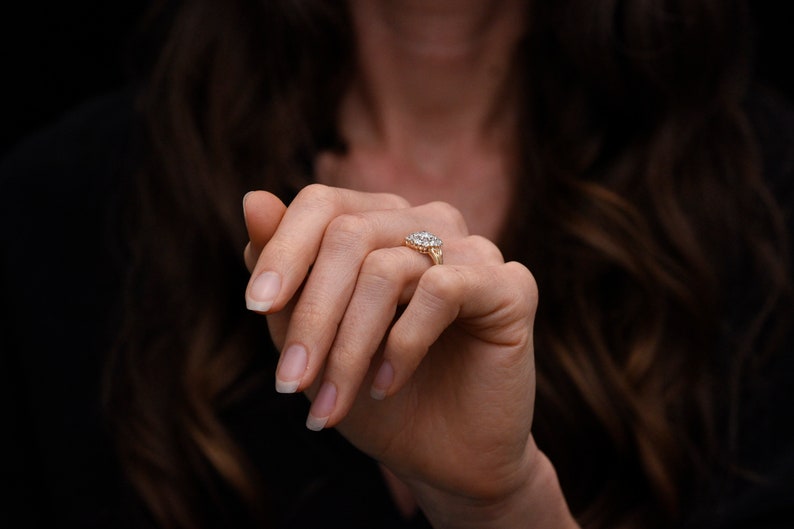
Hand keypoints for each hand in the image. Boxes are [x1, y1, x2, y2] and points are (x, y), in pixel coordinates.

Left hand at [243, 185, 575, 527]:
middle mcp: (429, 224)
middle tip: (290, 382)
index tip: (255, 307)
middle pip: (350, 234)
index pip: (323, 203)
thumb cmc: (373, 393)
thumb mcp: (312, 338)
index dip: (283, 250)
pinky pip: (441, 291)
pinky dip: (402, 344)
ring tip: (331, 403)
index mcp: (382, 224)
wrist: (443, 457)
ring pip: (387, 268)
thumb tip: (253, 198)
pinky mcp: (510, 285)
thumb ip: (285, 273)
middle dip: (311, 315)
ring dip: (348, 346)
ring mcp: (473, 251)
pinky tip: (386, 385)